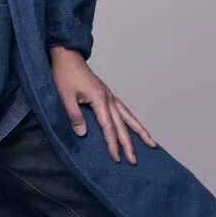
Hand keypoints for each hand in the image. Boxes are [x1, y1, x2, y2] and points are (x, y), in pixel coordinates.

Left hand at [48, 46, 157, 163]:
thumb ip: (74, 115)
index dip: (112, 144)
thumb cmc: (64, 74)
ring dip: (139, 130)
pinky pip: (123, 110)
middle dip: (129, 144)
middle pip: (122, 125)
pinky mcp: (106, 94)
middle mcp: (108, 98)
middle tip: (134, 160)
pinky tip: (134, 126)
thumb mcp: (65, 96)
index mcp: (99, 99)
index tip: (116, 158)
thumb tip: (83, 134)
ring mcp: (109, 95)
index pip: (108, 127)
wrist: (67, 57)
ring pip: (128, 116)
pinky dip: (131, 120)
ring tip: (151, 143)